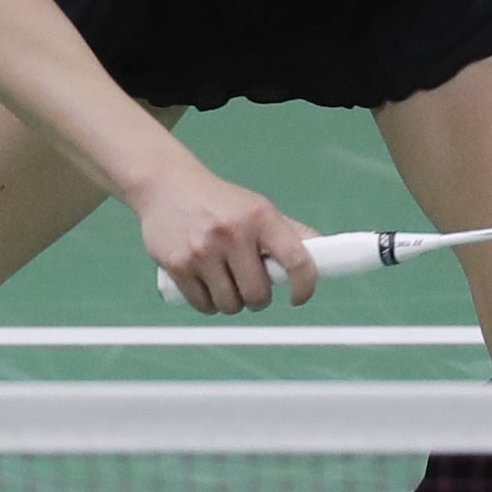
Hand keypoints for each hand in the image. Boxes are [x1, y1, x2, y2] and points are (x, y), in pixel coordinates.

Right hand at [135, 167, 316, 314]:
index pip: (297, 260)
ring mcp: (203, 250)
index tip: (299, 297)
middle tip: (252, 286)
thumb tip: (326, 254)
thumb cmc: (219, 202)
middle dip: (259, 298)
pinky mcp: (177, 264)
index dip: (305, 286)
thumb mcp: (257, 207)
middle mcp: (233, 233)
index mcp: (260, 217)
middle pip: (259, 294)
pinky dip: (209, 304)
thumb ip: (290, 232)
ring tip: (228, 284)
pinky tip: (208, 286)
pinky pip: (203, 305)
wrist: (166, 186)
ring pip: (231, 305)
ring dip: (233, 303)